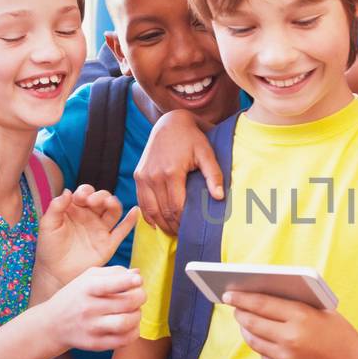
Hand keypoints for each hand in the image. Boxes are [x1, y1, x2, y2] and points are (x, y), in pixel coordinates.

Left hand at [35, 184, 139, 291]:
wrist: (55, 273)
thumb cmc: (49, 248)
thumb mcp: (47, 225)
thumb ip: (56, 207)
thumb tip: (67, 191)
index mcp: (75, 209)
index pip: (86, 192)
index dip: (85, 191)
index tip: (79, 198)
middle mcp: (90, 216)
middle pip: (103, 198)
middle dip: (100, 196)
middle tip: (92, 201)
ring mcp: (101, 229)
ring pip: (114, 211)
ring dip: (114, 204)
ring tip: (109, 203)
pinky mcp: (109, 243)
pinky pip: (123, 230)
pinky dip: (131, 221)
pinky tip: (135, 211)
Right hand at [47, 266, 145, 351]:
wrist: (52, 325)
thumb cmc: (76, 296)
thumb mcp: (87, 278)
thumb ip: (114, 272)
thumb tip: (137, 274)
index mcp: (86, 288)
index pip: (111, 284)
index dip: (130, 281)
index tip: (138, 280)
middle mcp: (88, 308)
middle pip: (127, 303)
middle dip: (140, 296)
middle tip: (139, 295)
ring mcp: (92, 328)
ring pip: (127, 322)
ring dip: (138, 315)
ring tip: (134, 310)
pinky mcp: (96, 344)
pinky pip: (125, 340)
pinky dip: (134, 331)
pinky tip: (130, 324)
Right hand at [135, 110, 222, 234]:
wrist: (170, 123)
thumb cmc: (192, 139)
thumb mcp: (207, 153)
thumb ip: (213, 176)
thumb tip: (219, 197)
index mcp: (171, 172)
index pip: (176, 207)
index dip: (183, 222)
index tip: (191, 231)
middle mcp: (153, 176)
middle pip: (163, 211)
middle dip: (173, 226)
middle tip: (183, 235)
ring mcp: (143, 176)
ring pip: (150, 209)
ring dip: (160, 223)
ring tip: (172, 231)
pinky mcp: (138, 175)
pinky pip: (141, 201)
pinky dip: (148, 215)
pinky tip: (157, 223)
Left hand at [225, 291, 357, 358]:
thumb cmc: (341, 335)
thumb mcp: (322, 312)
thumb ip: (296, 306)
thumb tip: (265, 298)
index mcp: (301, 317)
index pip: (261, 303)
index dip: (242, 298)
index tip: (229, 293)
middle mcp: (289, 338)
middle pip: (252, 322)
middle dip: (240, 313)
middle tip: (235, 307)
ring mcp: (285, 358)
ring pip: (254, 341)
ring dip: (247, 330)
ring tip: (245, 322)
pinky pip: (265, 357)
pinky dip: (262, 346)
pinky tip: (261, 339)